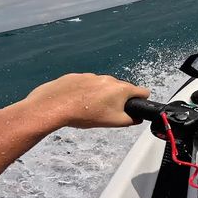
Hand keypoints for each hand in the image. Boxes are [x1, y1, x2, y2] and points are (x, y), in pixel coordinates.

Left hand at [20, 73, 149, 128]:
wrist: (54, 106)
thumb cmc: (85, 114)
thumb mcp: (113, 122)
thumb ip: (130, 120)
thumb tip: (136, 118)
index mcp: (121, 89)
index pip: (142, 92)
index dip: (142, 101)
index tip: (135, 107)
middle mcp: (109, 79)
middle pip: (121, 89)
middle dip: (117, 100)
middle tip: (107, 113)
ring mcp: (92, 75)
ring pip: (103, 86)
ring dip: (100, 96)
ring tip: (88, 109)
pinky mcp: (77, 76)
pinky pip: (87, 84)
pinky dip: (85, 92)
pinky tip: (76, 102)